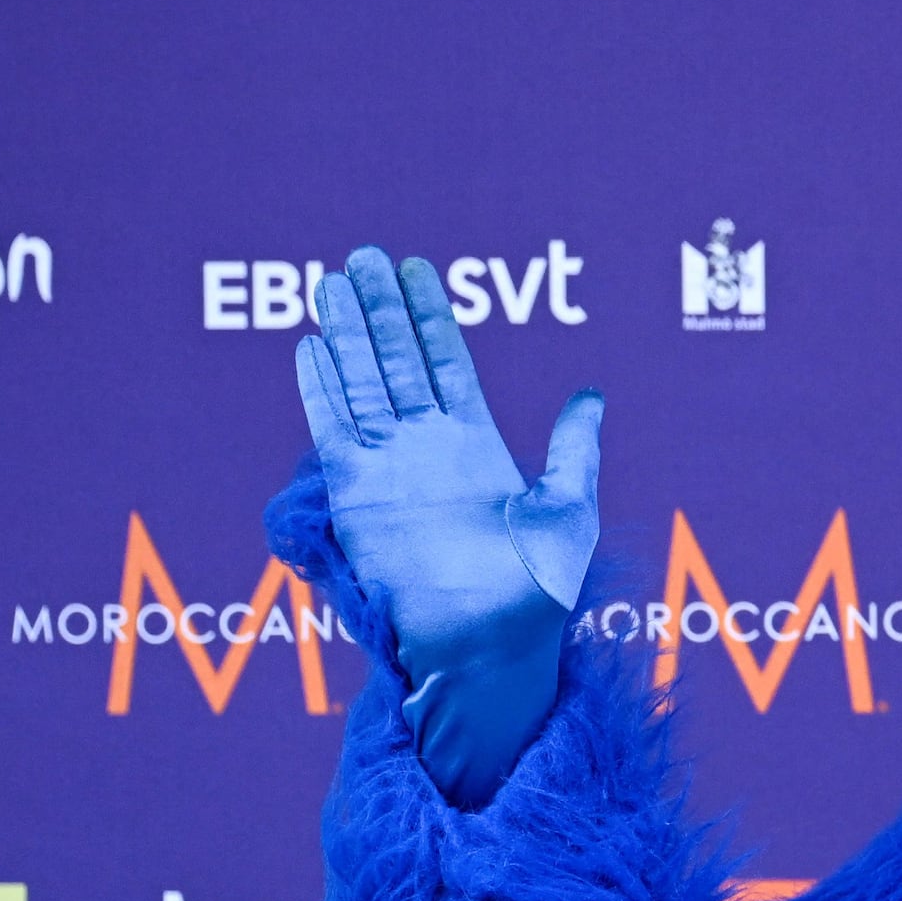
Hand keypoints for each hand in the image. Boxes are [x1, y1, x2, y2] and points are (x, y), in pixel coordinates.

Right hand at [295, 247, 599, 802]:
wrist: (490, 646)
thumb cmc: (537, 591)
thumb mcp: (569, 507)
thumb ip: (573, 448)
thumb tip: (591, 394)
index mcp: (478, 446)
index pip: (447, 364)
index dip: (431, 317)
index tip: (418, 268)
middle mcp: (428, 450)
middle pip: (397, 361)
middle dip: (381, 308)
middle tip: (364, 254)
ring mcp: (388, 468)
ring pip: (361, 382)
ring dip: (346, 332)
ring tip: (332, 280)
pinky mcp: (354, 491)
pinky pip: (332, 426)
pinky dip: (321, 386)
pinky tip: (311, 344)